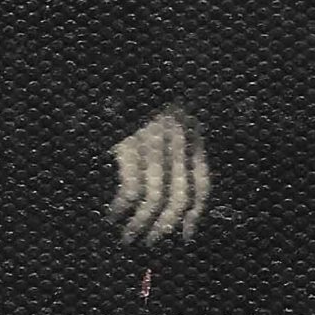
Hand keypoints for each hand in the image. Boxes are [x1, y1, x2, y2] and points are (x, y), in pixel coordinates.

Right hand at [106, 102, 211, 245]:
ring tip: (129, 236)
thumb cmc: (140, 102)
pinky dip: (121, 207)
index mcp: (193, 137)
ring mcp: (154, 143)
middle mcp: (179, 142)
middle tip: (151, 241)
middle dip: (164, 226)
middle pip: (180, 198)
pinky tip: (113, 214)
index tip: (185, 234)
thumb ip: (177, 151)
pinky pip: (131, 189)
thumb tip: (176, 199)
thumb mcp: (170, 121)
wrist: (117, 74)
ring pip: (156, 199)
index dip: (195, 214)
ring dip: (141, 224)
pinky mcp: (129, 145)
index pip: (202, 185)